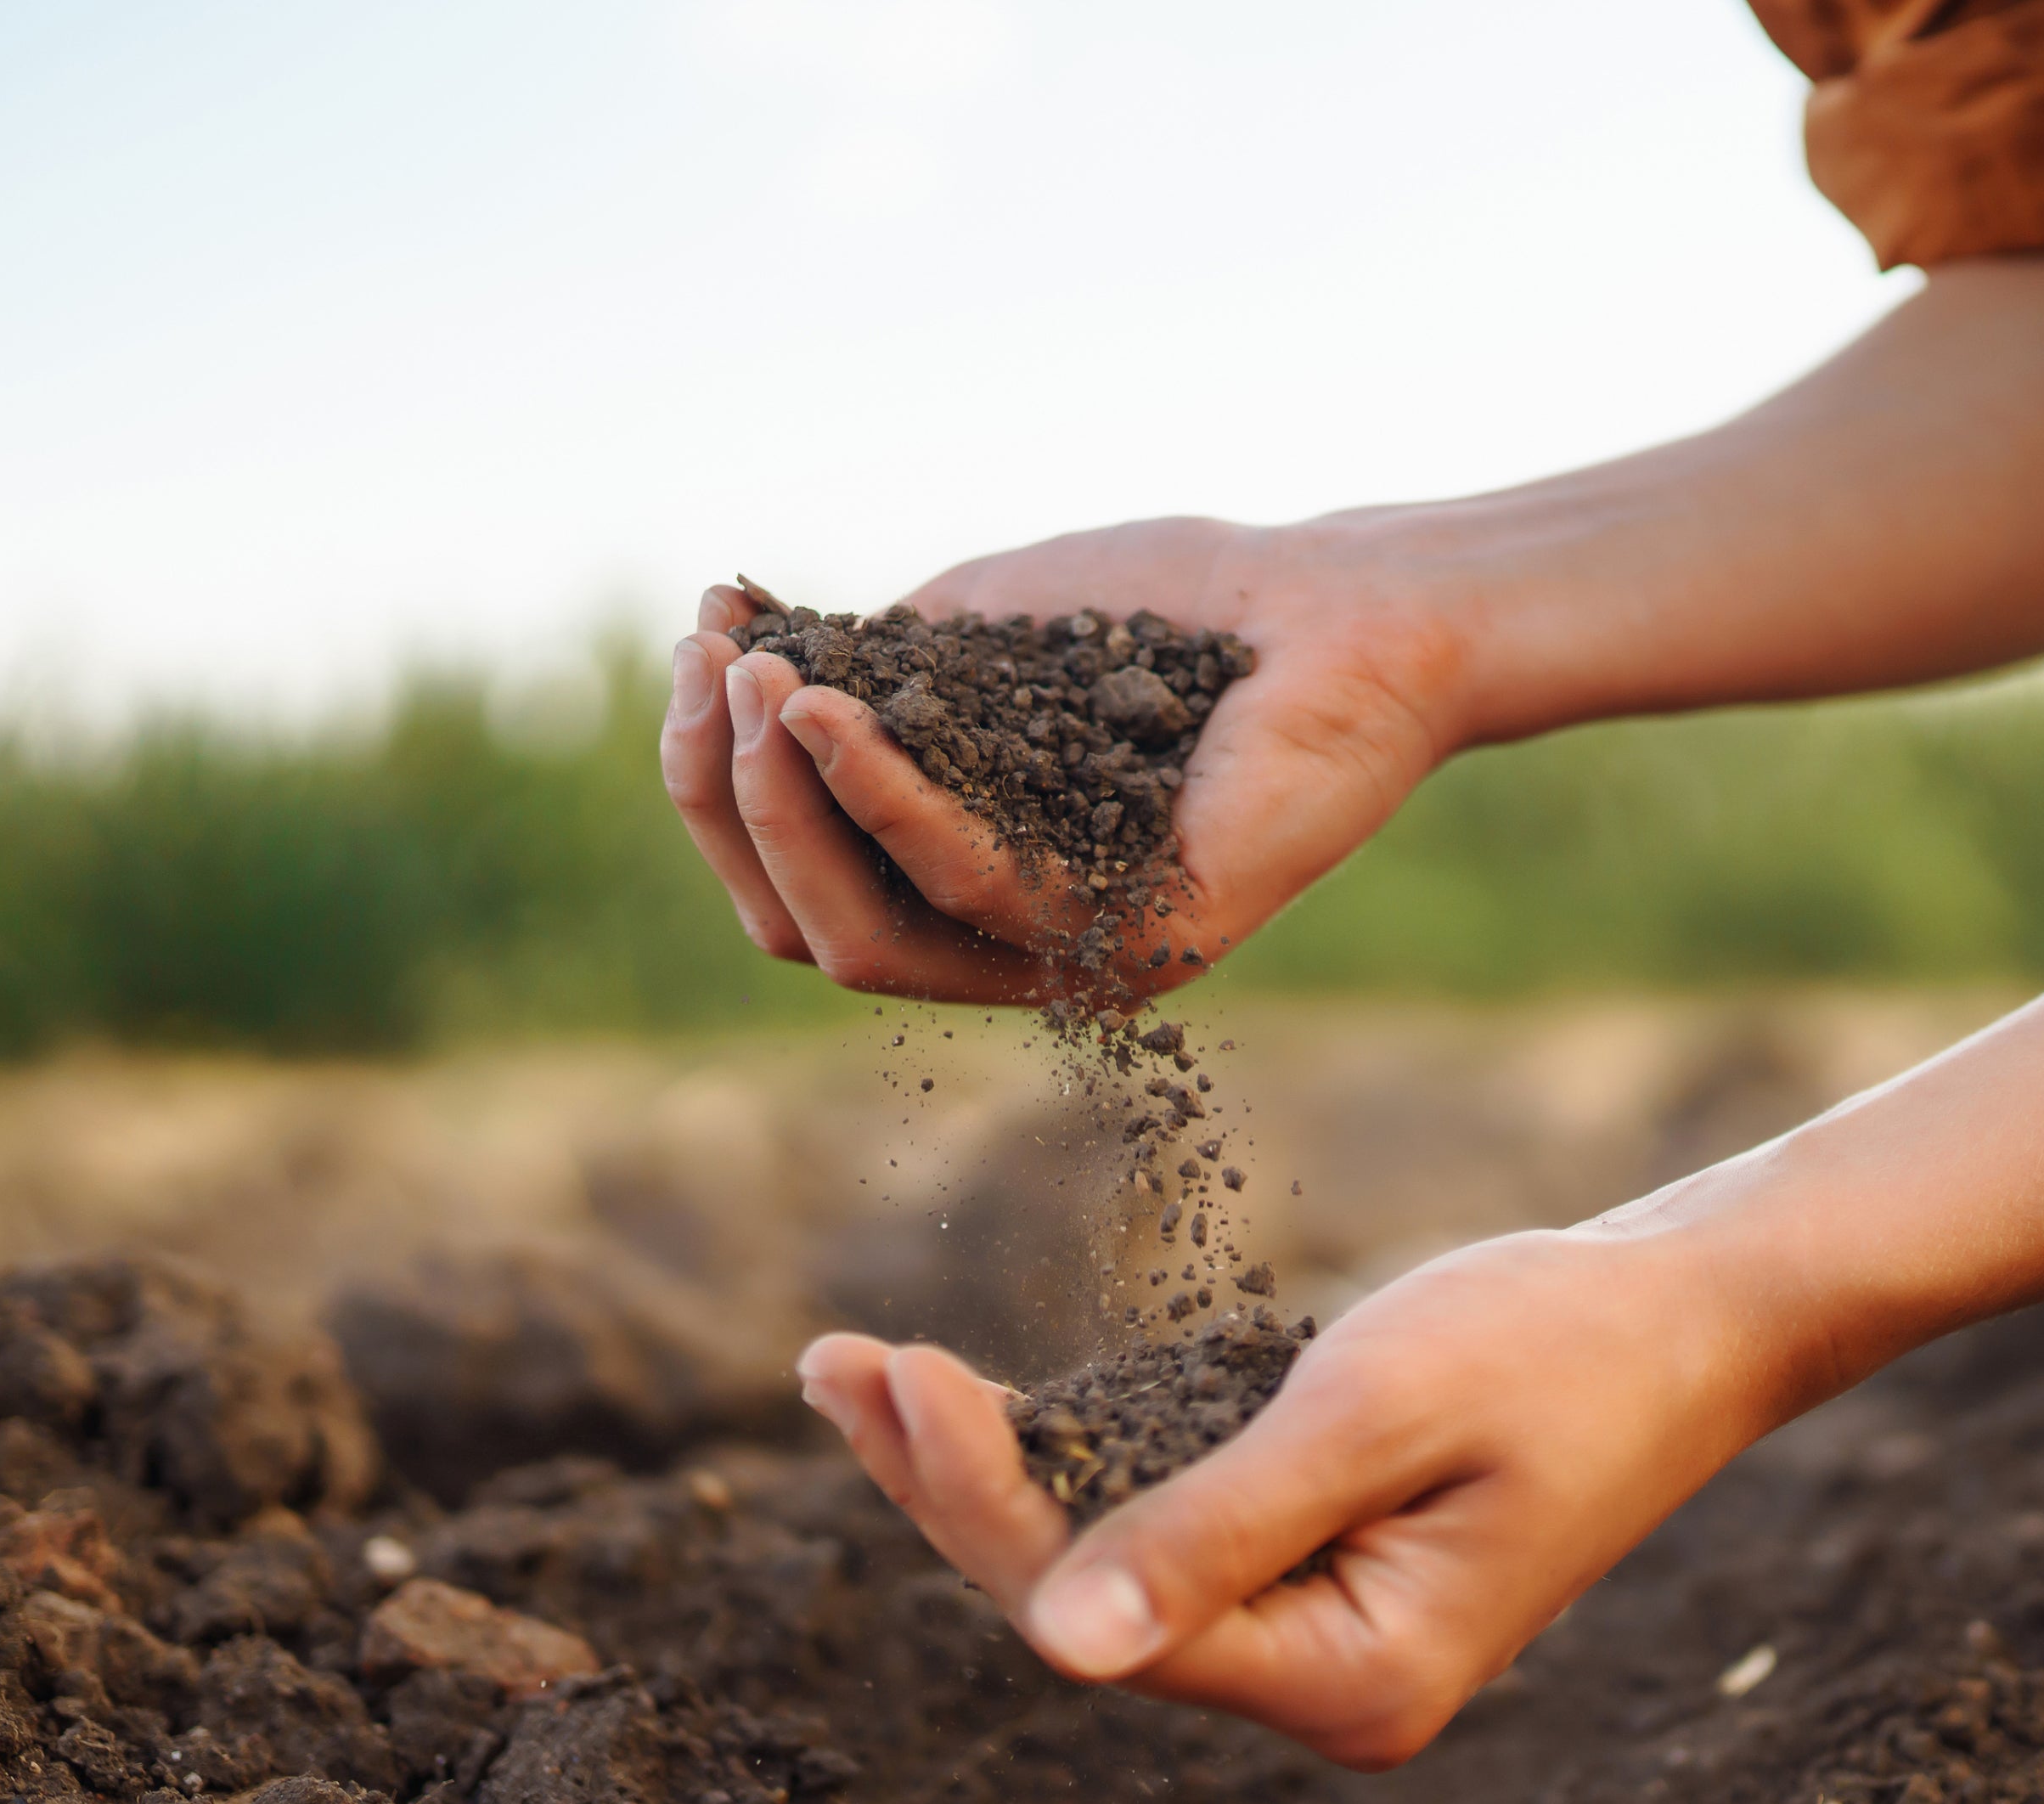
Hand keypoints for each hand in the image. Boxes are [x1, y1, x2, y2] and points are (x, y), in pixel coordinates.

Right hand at [658, 517, 1465, 1002]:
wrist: (1340, 603)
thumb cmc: (1173, 607)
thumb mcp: (978, 634)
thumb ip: (866, 675)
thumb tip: (731, 670)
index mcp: (967, 882)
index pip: (796, 876)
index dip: (719, 770)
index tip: (703, 642)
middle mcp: (1014, 943)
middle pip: (803, 925)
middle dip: (726, 797)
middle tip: (716, 667)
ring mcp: (1078, 959)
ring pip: (862, 940)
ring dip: (782, 806)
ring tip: (759, 682)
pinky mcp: (1145, 942)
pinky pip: (972, 888)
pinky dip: (879, 797)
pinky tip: (827, 709)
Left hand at [793, 1223, 1797, 1768]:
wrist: (1689, 1314)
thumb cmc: (1556, 1345)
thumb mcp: (1376, 1413)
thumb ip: (1217, 1528)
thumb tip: (1054, 1645)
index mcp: (1351, 1683)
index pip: (1111, 1615)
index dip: (981, 1503)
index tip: (887, 1374)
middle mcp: (1325, 1687)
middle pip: (1086, 1608)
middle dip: (953, 1487)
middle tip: (830, 1364)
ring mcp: (1320, 1634)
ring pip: (1108, 1568)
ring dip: (988, 1471)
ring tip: (856, 1374)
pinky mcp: (1316, 1568)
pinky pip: (1161, 1530)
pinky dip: (1072, 1458)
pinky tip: (979, 1405)